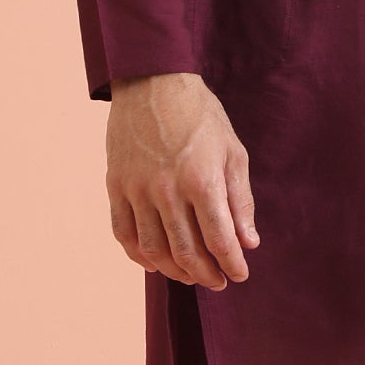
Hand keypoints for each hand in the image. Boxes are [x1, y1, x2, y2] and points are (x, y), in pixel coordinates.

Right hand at [105, 72, 257, 289]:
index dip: (232, 264)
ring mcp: (137, 190)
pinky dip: (139, 255)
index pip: (220, 240)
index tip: (240, 275)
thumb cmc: (200, 116)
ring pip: (154, 249)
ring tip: (190, 276)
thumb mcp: (233, 152)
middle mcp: (167, 190)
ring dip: (175, 271)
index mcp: (202, 180)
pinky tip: (155, 263)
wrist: (152, 83)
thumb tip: (248, 242)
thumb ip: (240, 200)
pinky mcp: (116, 186)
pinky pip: (124, 233)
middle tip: (218, 282)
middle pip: (187, 252)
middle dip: (207, 275)